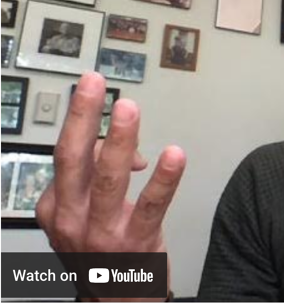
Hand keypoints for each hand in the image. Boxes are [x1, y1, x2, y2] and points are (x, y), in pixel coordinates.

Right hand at [35, 72, 186, 299]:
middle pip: (72, 158)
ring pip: (107, 178)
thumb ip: (99, 176)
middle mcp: (71, 219)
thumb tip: (127, 148)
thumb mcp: (84, 217)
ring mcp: (101, 233)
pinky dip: (164, 178)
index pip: (67, 156)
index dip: (87, 125)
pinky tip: (174, 156)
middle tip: (94, 82)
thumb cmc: (102, 256)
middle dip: (83, 117)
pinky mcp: (136, 244)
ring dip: (119, 141)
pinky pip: (151, 205)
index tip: (96, 90)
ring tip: (129, 109)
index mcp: (54, 208)